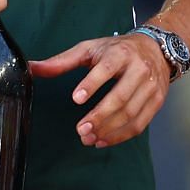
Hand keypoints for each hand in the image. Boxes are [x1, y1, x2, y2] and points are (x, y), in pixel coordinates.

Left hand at [31, 32, 168, 148]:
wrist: (156, 49)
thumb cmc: (117, 50)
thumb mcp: (90, 49)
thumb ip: (61, 61)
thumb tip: (32, 68)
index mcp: (120, 53)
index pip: (107, 68)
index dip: (92, 83)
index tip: (76, 98)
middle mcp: (139, 69)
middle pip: (120, 96)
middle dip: (100, 115)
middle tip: (80, 129)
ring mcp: (151, 86)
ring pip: (131, 113)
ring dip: (109, 129)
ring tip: (88, 138)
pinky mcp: (157, 101)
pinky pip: (140, 123)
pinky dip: (121, 136)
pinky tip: (103, 140)